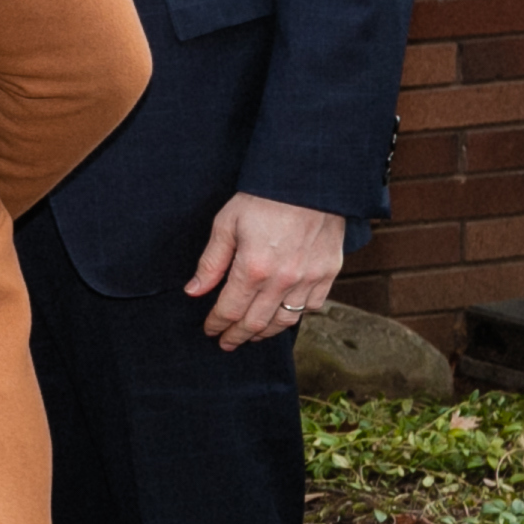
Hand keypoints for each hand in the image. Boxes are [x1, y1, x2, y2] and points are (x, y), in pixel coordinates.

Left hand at [185, 193, 346, 351]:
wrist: (308, 181)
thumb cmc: (263, 198)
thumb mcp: (226, 224)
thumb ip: (211, 262)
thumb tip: (194, 292)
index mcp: (253, 268)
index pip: (230, 310)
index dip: (217, 324)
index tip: (209, 330)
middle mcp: (283, 280)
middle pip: (256, 322)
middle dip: (238, 336)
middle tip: (226, 342)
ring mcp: (309, 279)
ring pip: (286, 320)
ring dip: (266, 332)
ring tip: (251, 334)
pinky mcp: (328, 273)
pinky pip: (312, 306)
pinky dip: (296, 315)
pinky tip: (282, 316)